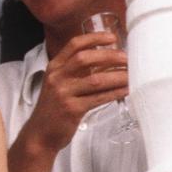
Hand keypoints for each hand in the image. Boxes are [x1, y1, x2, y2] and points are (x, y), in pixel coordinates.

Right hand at [24, 32, 128, 152]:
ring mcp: (63, 93)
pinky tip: (125, 90)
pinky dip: (115, 93)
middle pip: (85, 58)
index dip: (94, 38)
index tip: (112, 37)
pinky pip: (99, 98)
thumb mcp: (58, 85)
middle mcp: (57, 77)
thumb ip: (75, 72)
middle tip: (126, 58)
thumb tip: (106, 61)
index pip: (74, 45)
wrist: (39, 134)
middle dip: (109, 55)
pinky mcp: (72, 109)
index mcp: (54, 68)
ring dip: (117, 76)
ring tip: (131, 75)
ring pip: (95, 80)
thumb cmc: (53, 109)